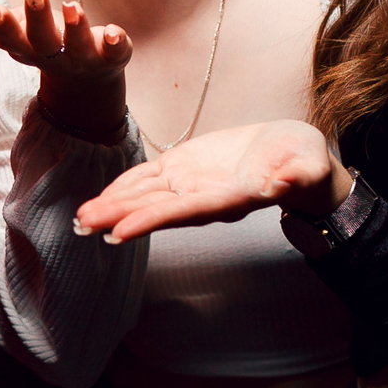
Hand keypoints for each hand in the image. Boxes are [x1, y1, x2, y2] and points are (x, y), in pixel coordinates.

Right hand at [0, 0, 129, 136]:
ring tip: (72, 4)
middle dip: (37, 17)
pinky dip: (115, 43)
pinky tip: (114, 31)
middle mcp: (53, 56)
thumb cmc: (44, 45)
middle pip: (42, 39)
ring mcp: (82, 58)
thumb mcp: (17, 33)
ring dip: (75, 26)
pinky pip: (115, 52)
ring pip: (77, 45)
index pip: (9, 37)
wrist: (86, 81)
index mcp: (26, 48)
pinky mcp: (109, 57)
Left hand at [75, 120, 351, 243]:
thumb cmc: (303, 162)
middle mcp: (202, 197)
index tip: (120, 232)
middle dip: (118, 217)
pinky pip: (149, 177)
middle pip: (154, 209)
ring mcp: (190, 183)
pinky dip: (125, 185)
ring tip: (80, 217)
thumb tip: (284, 183)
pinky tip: (103, 194)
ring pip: (145, 195)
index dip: (151, 221)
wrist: (294, 155)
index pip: (183, 212)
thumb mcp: (306, 163)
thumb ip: (297, 175)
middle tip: (82, 225)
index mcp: (227, 198)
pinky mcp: (185, 166)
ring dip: (113, 205)